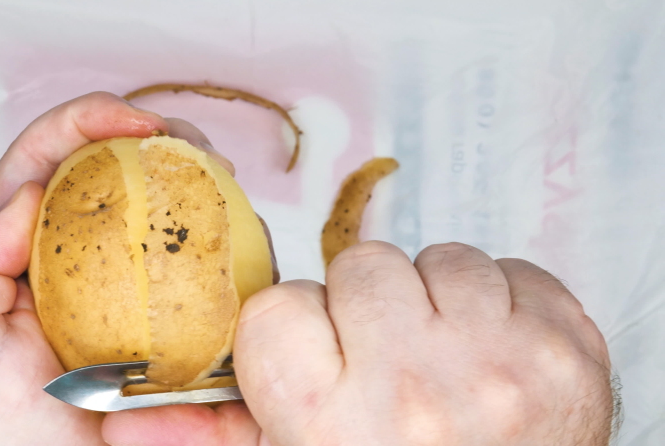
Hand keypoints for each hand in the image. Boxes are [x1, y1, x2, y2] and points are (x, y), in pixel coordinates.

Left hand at [0, 92, 262, 444]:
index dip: (86, 122)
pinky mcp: (185, 332)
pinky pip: (215, 279)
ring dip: (201, 186)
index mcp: (25, 261)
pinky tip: (245, 244)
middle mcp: (86, 270)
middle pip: (117, 176)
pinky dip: (234, 250)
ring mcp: (140, 298)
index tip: (132, 118)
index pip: (47, 167)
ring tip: (224, 185)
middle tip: (188, 144)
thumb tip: (25, 195)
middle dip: (155, 139)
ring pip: (171, 218)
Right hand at [104, 242, 614, 444]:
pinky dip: (503, 302)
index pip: (276, 309)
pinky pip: (514, 268)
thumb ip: (211, 436)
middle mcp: (414, 393)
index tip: (325, 357)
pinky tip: (495, 355)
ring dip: (439, 301)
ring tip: (446, 360)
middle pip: (361, 267)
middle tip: (392, 362)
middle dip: (370, 309)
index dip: (301, 331)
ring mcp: (498, 367)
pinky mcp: (566, 349)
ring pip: (441, 257)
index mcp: (329, 424)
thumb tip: (119, 414)